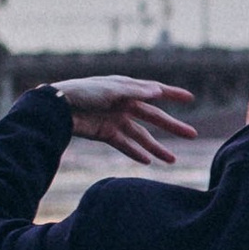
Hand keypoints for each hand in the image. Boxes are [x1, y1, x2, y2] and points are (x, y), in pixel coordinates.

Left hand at [50, 75, 198, 163]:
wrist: (56, 108)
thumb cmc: (82, 92)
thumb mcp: (110, 89)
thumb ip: (135, 91)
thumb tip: (158, 91)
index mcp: (126, 88)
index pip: (155, 91)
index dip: (173, 94)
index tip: (190, 98)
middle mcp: (124, 104)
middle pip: (154, 117)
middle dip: (173, 126)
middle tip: (193, 135)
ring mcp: (115, 119)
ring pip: (141, 135)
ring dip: (156, 147)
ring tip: (172, 160)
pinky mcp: (105, 133)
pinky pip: (124, 144)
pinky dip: (135, 152)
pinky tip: (147, 161)